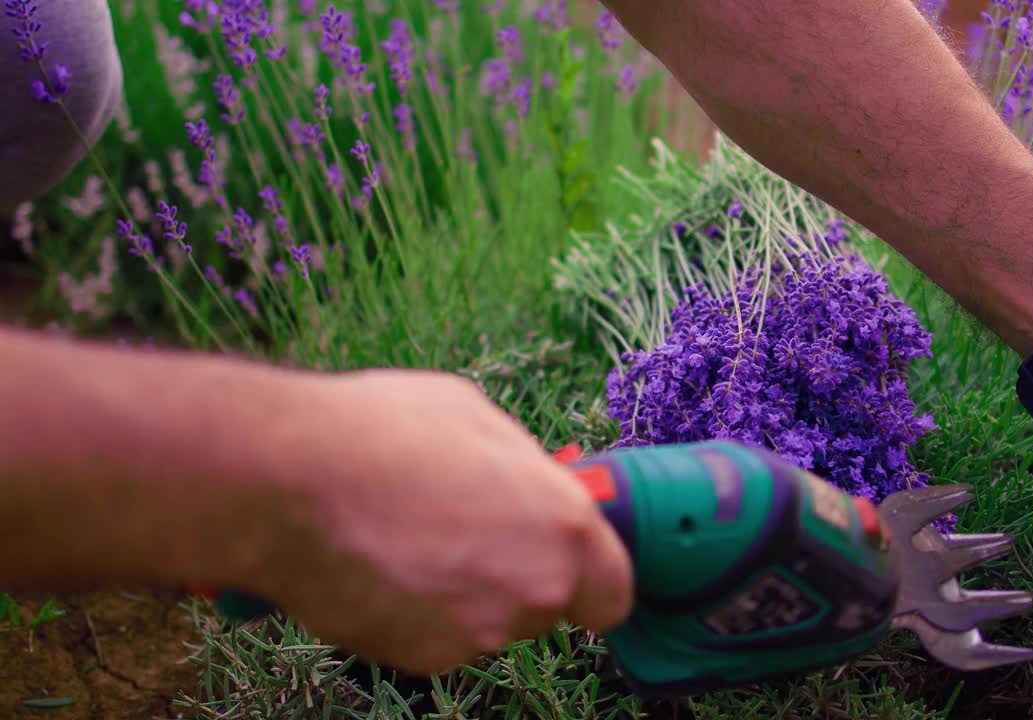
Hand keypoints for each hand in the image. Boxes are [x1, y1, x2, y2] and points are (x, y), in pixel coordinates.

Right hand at [239, 369, 633, 674]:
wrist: (286, 482)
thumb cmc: (383, 433)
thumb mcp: (476, 418)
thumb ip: (522, 469)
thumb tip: (528, 483)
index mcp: (563, 527)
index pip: (613, 593)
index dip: (591, 578)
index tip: (566, 560)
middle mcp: (534, 590)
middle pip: (548, 605)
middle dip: (518, 573)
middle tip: (466, 529)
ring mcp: (477, 631)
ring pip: (489, 621)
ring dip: (464, 593)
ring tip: (409, 538)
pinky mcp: (421, 656)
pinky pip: (437, 636)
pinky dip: (416, 612)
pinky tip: (381, 565)